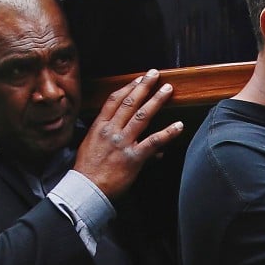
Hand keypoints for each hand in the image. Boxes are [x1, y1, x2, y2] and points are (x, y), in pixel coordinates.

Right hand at [74, 69, 183, 198]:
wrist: (86, 190)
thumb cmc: (88, 170)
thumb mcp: (91, 146)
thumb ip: (108, 137)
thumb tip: (124, 132)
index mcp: (99, 127)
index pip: (114, 101)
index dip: (128, 87)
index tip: (139, 79)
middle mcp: (111, 131)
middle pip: (129, 103)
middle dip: (144, 86)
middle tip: (155, 74)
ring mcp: (122, 143)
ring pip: (142, 117)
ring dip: (156, 101)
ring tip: (167, 89)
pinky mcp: (133, 158)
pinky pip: (153, 142)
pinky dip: (167, 133)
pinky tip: (178, 125)